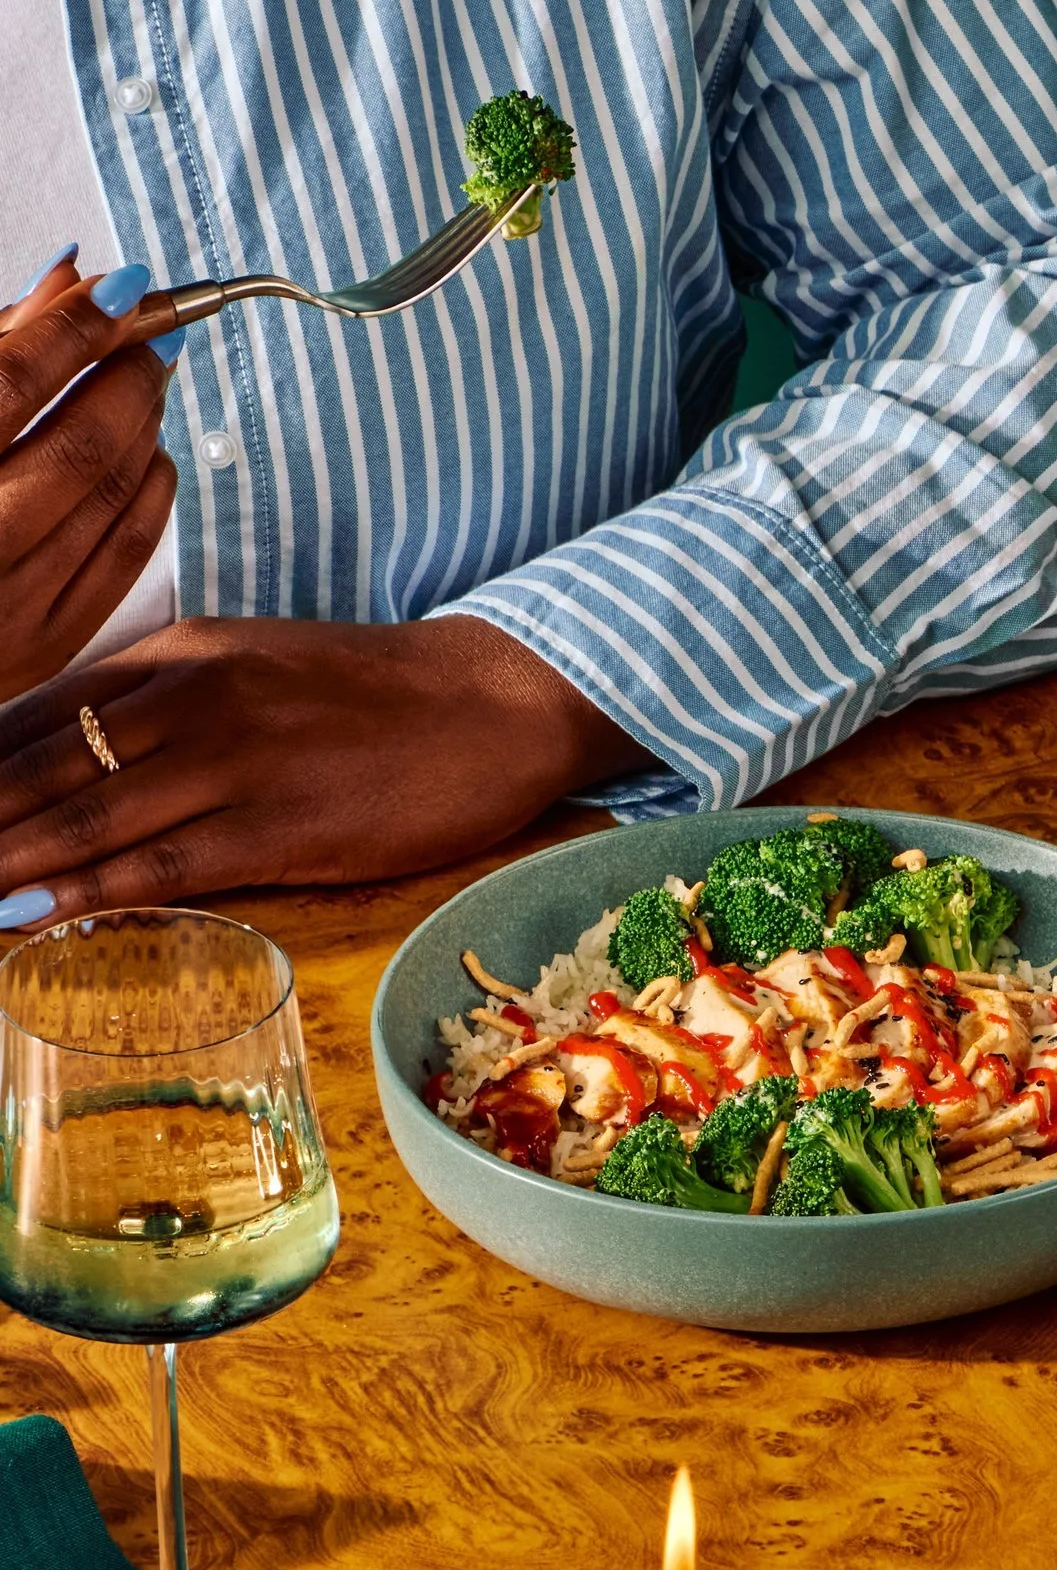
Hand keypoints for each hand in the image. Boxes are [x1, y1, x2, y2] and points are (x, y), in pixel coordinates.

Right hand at [0, 254, 177, 688]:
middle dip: (130, 376)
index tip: (124, 288)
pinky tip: (151, 452)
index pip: (9, 382)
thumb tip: (74, 273)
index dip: (76, 328)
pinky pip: (127, 556)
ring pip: (109, 498)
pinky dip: (150, 493)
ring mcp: (6, 605)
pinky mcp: (43, 645)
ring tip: (148, 383)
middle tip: (155, 332)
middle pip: (77, 444)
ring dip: (145, 427)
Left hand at [0, 615, 639, 921]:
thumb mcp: (249, 670)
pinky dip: (88, 891)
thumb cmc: (372, 698)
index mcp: (174, 654)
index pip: (30, 712)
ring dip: (1, 860)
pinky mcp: (282, 828)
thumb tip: (69, 762)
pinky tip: (30, 914)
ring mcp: (233, 762)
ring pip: (82, 816)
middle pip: (34, 765)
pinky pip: (163, 866)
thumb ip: (159, 709)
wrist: (494, 701)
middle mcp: (188, 698)